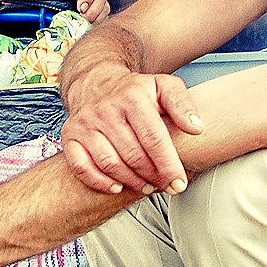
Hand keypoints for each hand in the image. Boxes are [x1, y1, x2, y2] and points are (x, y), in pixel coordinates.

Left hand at [25, 0, 110, 22]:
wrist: (28, 3)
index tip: (80, 6)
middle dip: (94, 9)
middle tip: (82, 19)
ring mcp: (88, 0)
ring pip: (103, 7)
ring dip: (95, 17)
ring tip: (81, 24)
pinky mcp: (88, 13)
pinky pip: (99, 18)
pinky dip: (94, 24)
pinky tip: (82, 27)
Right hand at [60, 69, 201, 195]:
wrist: (96, 81)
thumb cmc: (135, 91)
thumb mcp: (164, 86)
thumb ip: (182, 105)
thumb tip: (196, 128)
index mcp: (132, 96)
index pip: (154, 138)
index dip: (168, 165)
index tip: (179, 184)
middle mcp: (105, 109)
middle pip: (133, 155)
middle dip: (153, 176)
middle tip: (164, 186)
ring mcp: (84, 123)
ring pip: (110, 164)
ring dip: (131, 181)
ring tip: (146, 186)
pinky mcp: (69, 135)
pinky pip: (81, 167)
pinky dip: (100, 182)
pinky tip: (117, 186)